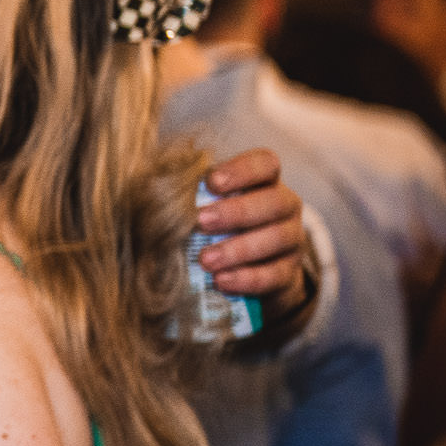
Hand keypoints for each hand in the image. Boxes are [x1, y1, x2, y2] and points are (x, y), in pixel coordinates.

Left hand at [197, 149, 308, 313]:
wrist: (249, 271)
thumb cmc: (217, 227)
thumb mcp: (205, 205)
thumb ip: (188, 193)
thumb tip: (154, 187)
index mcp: (264, 182)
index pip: (266, 164)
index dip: (242, 170)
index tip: (212, 182)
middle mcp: (285, 206)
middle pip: (274, 201)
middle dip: (237, 211)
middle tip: (201, 221)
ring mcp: (292, 241)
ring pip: (277, 238)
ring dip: (238, 249)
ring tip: (205, 259)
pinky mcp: (289, 274)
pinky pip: (274, 275)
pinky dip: (246, 278)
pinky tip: (220, 281)